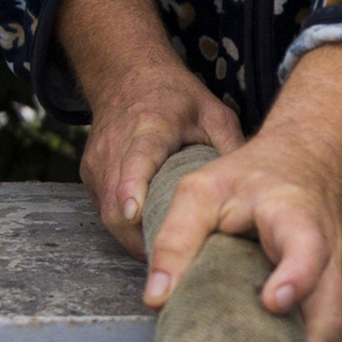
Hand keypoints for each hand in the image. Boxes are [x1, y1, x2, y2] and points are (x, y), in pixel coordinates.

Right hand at [54, 0, 243, 255]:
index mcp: (148, 127)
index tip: (136, 213)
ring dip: (134, 240)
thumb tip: (252, 192)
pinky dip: (126, 230)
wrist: (126, 75)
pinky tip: (153, 240)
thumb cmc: (175, 96)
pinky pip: (105, 211)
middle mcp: (115, 146)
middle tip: (175, 267)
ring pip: (108, 215)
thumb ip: (230, 147)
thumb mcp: (212, 112)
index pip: (135, 160)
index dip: (133, 188)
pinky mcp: (90, 174)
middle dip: (141, 238)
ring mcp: (97, 162)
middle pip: (117, 202)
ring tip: (168, 262)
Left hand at [140, 133, 341, 341]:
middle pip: (332, 307)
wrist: (302, 165)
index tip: (274, 303)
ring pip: (338, 330)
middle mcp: (329, 247)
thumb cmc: (249, 180)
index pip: (306, 246)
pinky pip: (337, 334)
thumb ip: (176, 239)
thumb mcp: (201, 192)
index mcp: (293, 215)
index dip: (296, 277)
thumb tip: (157, 299)